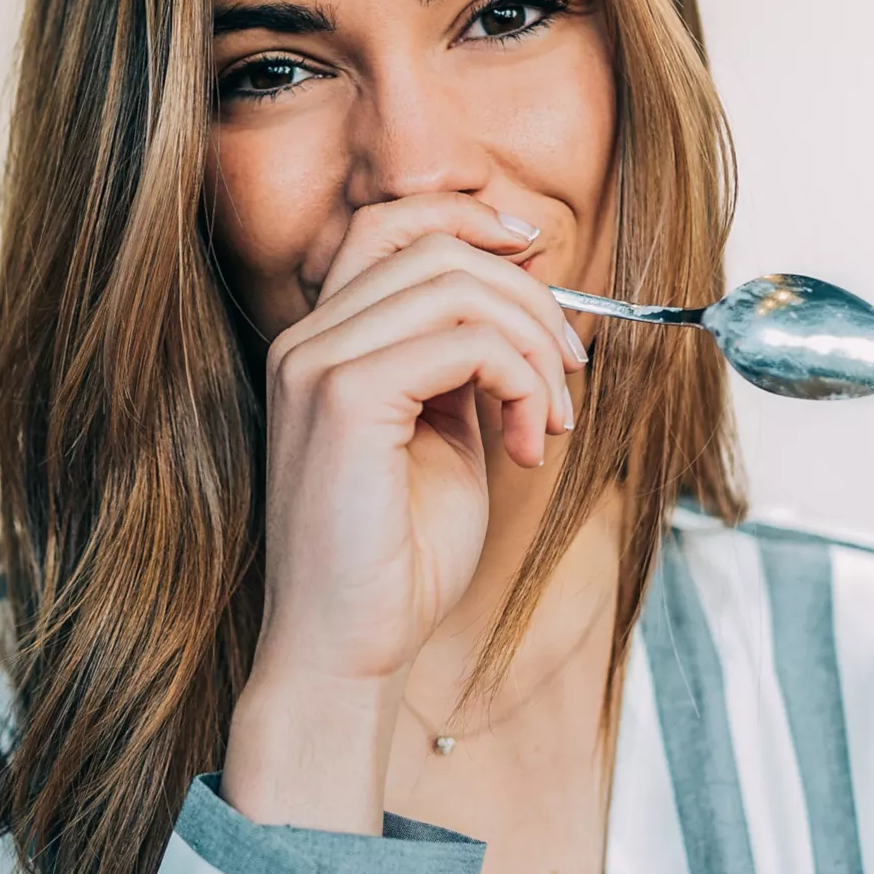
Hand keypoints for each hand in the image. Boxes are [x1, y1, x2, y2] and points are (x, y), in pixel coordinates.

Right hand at [223, 194, 582, 830]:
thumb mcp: (443, 438)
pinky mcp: (345, 398)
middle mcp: (306, 342)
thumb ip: (462, 366)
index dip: (471, 222)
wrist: (347, 651)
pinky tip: (526, 445)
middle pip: (438, 247)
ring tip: (548, 424)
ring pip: (459, 285)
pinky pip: (465, 341)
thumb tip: (520, 302)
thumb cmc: (395, 563)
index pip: (389, 226)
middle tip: (567, 384)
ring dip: (534, 349)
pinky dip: (521, 381)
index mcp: (320, 346)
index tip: (539, 260)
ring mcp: (317, 364)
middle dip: (530, 303)